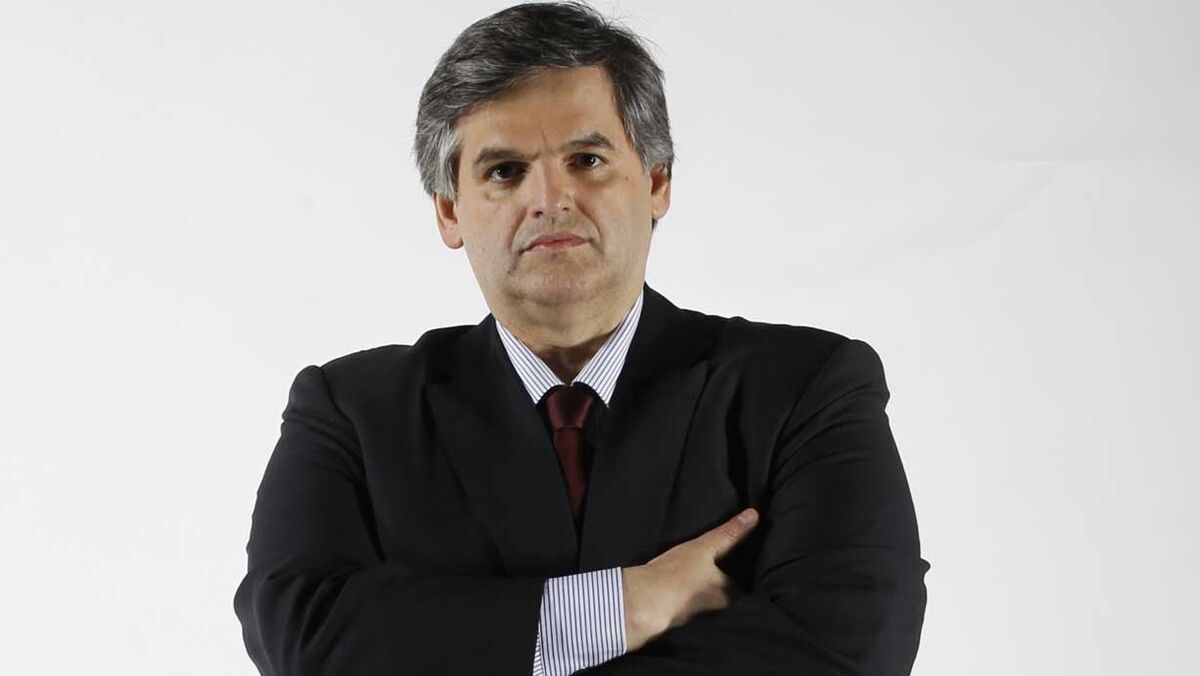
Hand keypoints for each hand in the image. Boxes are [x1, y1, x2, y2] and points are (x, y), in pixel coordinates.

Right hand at [621, 507, 758, 651]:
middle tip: (733, 559)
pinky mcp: (682, 616)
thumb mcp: (704, 547)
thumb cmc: (677, 576)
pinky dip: (696, 590)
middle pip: (733, 592)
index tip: (752, 558)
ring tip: (711, 566)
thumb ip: (729, 533)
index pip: (750, 584)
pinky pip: (696, 601)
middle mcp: (721, 610)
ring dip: (712, 584)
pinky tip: (689, 579)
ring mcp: (701, 615)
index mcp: (731, 596)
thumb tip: (753, 515)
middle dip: (733, 578)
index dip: (751, 571)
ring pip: (714, 596)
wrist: (643, 601)